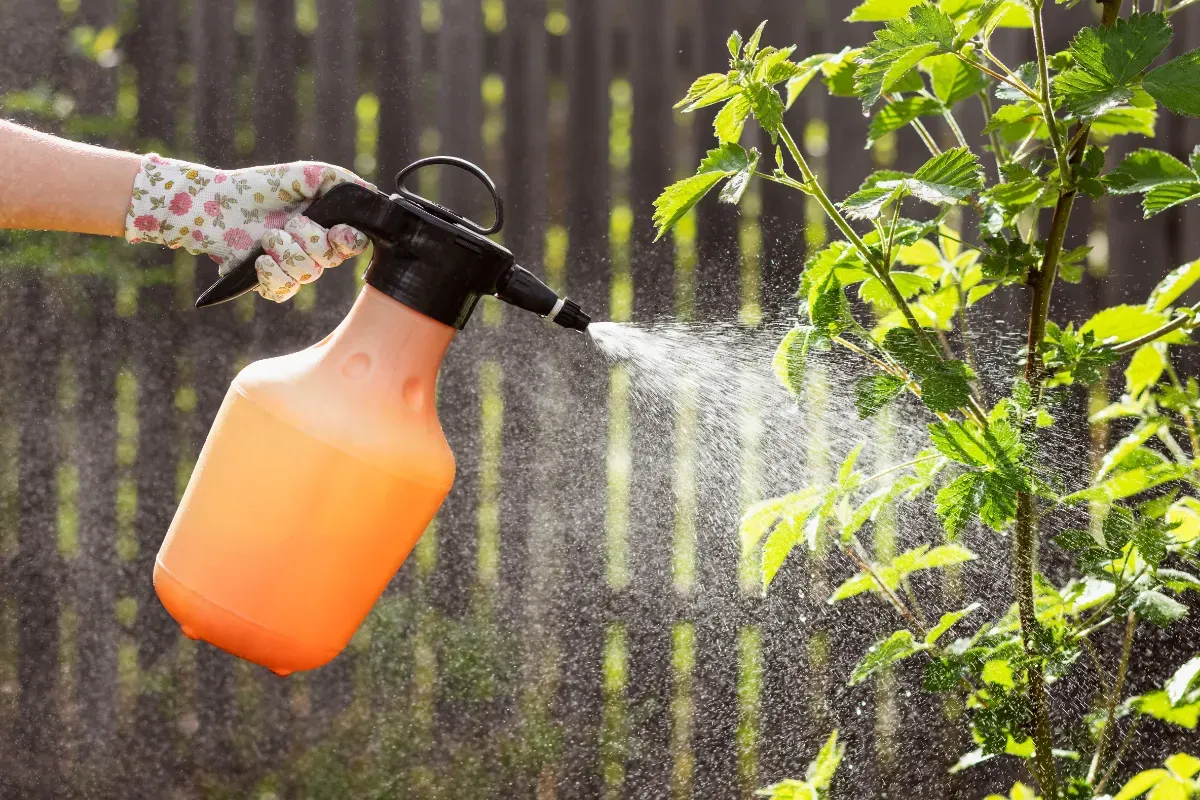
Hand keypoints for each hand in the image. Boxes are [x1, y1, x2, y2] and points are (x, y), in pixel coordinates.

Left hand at [125, 155, 372, 300]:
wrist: (216, 202)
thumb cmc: (262, 187)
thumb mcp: (306, 174)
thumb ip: (340, 181)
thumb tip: (371, 192)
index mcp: (327, 227)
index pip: (354, 244)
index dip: (349, 241)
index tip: (338, 232)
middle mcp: (314, 251)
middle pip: (330, 260)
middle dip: (309, 239)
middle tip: (288, 223)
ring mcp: (292, 268)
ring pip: (307, 275)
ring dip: (286, 252)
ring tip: (267, 237)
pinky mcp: (269, 282)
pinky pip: (283, 291)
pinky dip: (273, 275)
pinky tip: (260, 261)